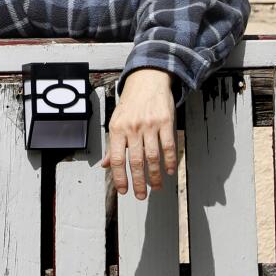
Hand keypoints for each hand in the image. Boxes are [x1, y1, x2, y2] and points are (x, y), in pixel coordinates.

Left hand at [102, 68, 178, 199]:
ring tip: (156, 187)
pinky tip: (169, 171)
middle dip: (139, 182)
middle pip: (135, 162)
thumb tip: (106, 165)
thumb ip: (113, 145)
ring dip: (155, 176)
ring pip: (153, 157)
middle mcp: (132, 128)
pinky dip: (170, 161)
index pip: (117, 159)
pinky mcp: (166, 121)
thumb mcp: (116, 121)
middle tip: (141, 196)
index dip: (120, 178)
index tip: (124, 191)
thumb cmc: (130, 103)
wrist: (147, 80)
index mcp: (117, 129)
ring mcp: (150, 125)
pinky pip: (168, 146)